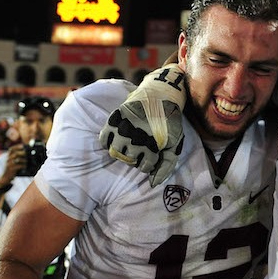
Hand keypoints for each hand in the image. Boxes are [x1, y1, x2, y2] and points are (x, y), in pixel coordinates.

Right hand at [1, 144, 26, 180]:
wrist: (5, 176)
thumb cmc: (12, 168)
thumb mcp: (13, 161)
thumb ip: (18, 157)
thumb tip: (27, 152)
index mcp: (8, 156)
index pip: (11, 149)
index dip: (17, 147)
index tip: (23, 146)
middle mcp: (8, 159)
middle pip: (15, 154)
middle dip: (22, 153)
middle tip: (27, 154)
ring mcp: (8, 164)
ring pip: (17, 159)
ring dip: (24, 160)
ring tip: (27, 161)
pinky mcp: (10, 169)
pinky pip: (17, 166)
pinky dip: (23, 165)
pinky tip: (25, 166)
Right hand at [99, 63, 186, 186]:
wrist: (160, 95)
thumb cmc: (170, 121)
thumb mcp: (174, 143)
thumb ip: (166, 165)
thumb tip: (153, 184)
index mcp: (153, 145)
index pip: (144, 167)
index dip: (149, 162)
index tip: (152, 154)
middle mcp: (136, 138)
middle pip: (129, 161)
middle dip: (136, 158)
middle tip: (142, 147)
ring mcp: (123, 128)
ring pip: (115, 153)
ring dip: (122, 152)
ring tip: (130, 144)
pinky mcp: (114, 119)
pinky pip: (103, 139)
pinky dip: (107, 142)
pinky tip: (117, 139)